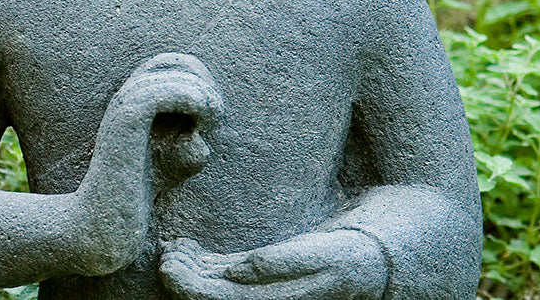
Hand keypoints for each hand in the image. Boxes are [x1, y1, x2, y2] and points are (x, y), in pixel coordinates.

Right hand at [70, 53, 222, 275]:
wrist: (103, 224)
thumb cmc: (141, 191)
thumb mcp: (175, 160)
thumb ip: (191, 139)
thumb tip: (204, 139)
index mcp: (135, 98)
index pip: (171, 63)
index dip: (199, 77)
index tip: (212, 111)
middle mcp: (126, 95)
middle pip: (173, 61)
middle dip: (202, 80)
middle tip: (215, 114)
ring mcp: (124, 106)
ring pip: (171, 73)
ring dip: (201, 93)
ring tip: (212, 120)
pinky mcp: (126, 122)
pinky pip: (162, 93)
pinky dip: (191, 99)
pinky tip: (203, 122)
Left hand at [159, 230, 387, 299]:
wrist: (375, 258)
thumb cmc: (349, 254)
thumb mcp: (323, 255)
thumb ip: (281, 262)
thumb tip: (239, 268)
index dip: (189, 285)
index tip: (168, 259)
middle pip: (212, 298)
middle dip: (184, 276)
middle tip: (164, 249)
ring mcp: (265, 293)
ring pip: (216, 287)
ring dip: (191, 268)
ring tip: (171, 245)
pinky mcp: (267, 279)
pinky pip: (229, 276)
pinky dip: (206, 263)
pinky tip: (190, 248)